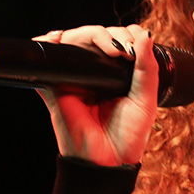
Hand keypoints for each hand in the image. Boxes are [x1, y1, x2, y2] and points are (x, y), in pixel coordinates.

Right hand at [34, 25, 158, 166]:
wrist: (109, 160)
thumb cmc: (129, 135)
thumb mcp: (145, 98)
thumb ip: (146, 67)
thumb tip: (145, 34)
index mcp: (115, 74)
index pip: (116, 40)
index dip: (124, 35)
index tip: (134, 47)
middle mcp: (94, 72)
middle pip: (94, 36)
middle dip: (108, 34)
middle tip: (121, 49)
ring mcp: (73, 78)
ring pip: (74, 41)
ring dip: (87, 34)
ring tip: (106, 46)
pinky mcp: (55, 86)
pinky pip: (46, 61)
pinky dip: (48, 44)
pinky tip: (59, 40)